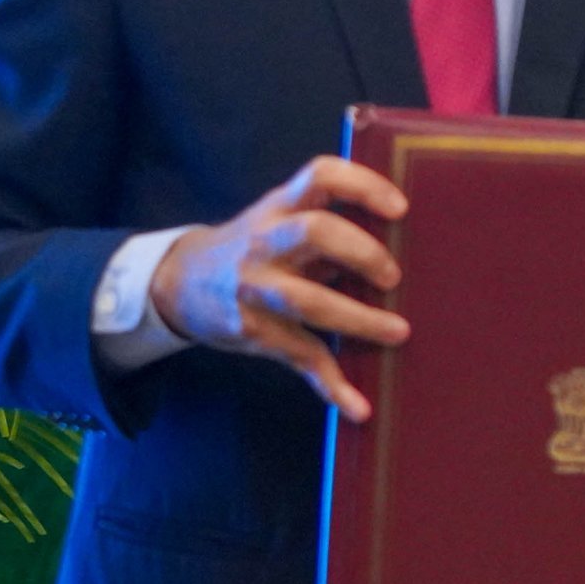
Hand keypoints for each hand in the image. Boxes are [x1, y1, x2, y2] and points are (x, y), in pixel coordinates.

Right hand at [148, 155, 410, 420]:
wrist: (179, 282)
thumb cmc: (257, 247)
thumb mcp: (280, 219)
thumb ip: (329, 219)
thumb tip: (405, 236)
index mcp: (280, 207)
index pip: (320, 176)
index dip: (362, 186)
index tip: (400, 209)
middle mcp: (264, 241)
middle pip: (316, 232)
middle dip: (362, 251)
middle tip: (393, 277)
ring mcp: (254, 287)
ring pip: (308, 301)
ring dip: (359, 321)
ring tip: (398, 333)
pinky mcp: (252, 330)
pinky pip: (298, 357)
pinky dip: (332, 385)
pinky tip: (359, 407)